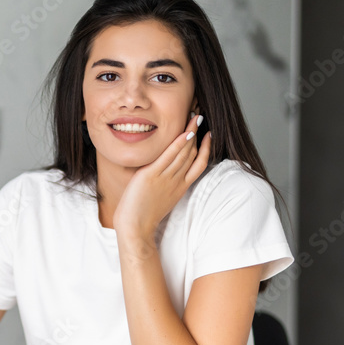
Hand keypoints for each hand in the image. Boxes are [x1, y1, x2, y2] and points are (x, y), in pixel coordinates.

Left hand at [113, 113, 210, 243]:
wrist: (135, 228)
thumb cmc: (142, 216)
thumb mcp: (159, 198)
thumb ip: (163, 185)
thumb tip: (160, 174)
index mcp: (180, 187)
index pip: (198, 164)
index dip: (206, 148)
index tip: (208, 134)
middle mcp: (176, 181)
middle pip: (192, 153)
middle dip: (197, 133)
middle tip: (198, 116)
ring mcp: (165, 179)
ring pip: (184, 153)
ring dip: (190, 133)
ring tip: (194, 116)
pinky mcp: (152, 176)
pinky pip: (169, 157)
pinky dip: (178, 144)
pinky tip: (185, 133)